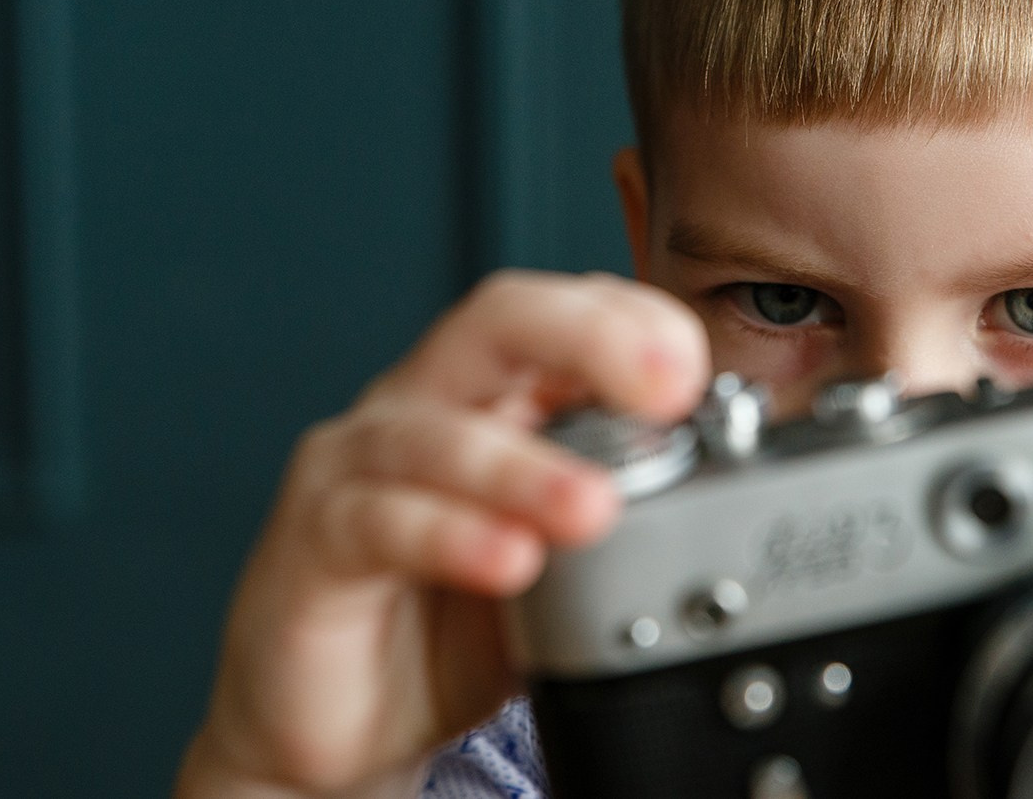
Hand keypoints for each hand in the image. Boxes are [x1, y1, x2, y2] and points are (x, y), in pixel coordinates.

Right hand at [175, 270, 708, 797]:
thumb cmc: (448, 621)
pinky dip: (449, 537)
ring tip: (594, 506)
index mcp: (487, 393)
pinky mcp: (313, 540)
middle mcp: (420, 406)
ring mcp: (357, 465)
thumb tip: (719, 475)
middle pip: (496, 324)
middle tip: (663, 384)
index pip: (562, 310)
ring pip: (438, 431)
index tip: (694, 371)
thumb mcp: (563, 557)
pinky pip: (380, 522)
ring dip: (524, 467)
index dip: (631, 322)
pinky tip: (506, 561)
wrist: (337, 721)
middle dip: (587, 337)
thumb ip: (620, 504)